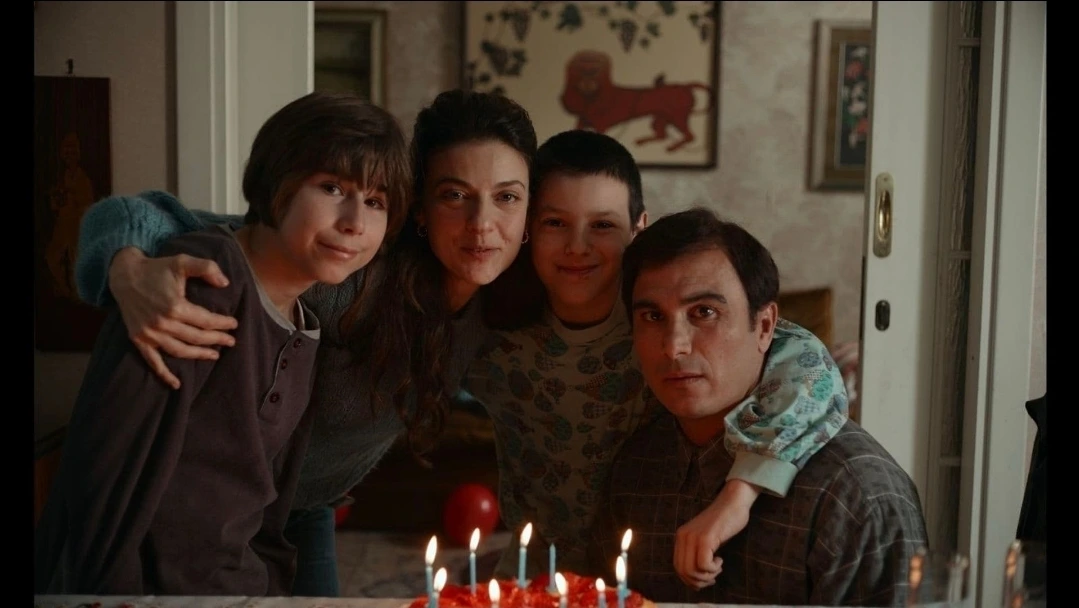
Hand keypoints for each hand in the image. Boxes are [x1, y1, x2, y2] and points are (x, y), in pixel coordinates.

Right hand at [108, 247, 238, 388]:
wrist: (124, 274)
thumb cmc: (156, 268)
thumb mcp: (182, 261)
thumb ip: (206, 268)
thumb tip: (225, 284)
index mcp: (175, 306)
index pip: (206, 320)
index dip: (222, 324)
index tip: (234, 324)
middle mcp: (162, 323)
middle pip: (196, 338)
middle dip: (216, 340)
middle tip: (230, 341)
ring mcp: (149, 334)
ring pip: (180, 351)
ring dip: (199, 355)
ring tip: (214, 355)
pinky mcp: (138, 339)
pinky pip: (153, 361)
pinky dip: (164, 374)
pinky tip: (177, 384)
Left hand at [673, 479, 759, 589]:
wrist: (733, 503)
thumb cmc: (723, 523)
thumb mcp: (705, 540)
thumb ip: (697, 554)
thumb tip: (696, 581)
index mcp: (680, 538)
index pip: (678, 567)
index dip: (690, 580)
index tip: (704, 581)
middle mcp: (683, 537)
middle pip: (683, 572)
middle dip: (699, 582)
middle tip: (713, 578)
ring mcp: (693, 537)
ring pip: (692, 571)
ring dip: (708, 576)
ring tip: (717, 568)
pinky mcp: (705, 538)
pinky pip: (703, 564)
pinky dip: (713, 568)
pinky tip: (720, 560)